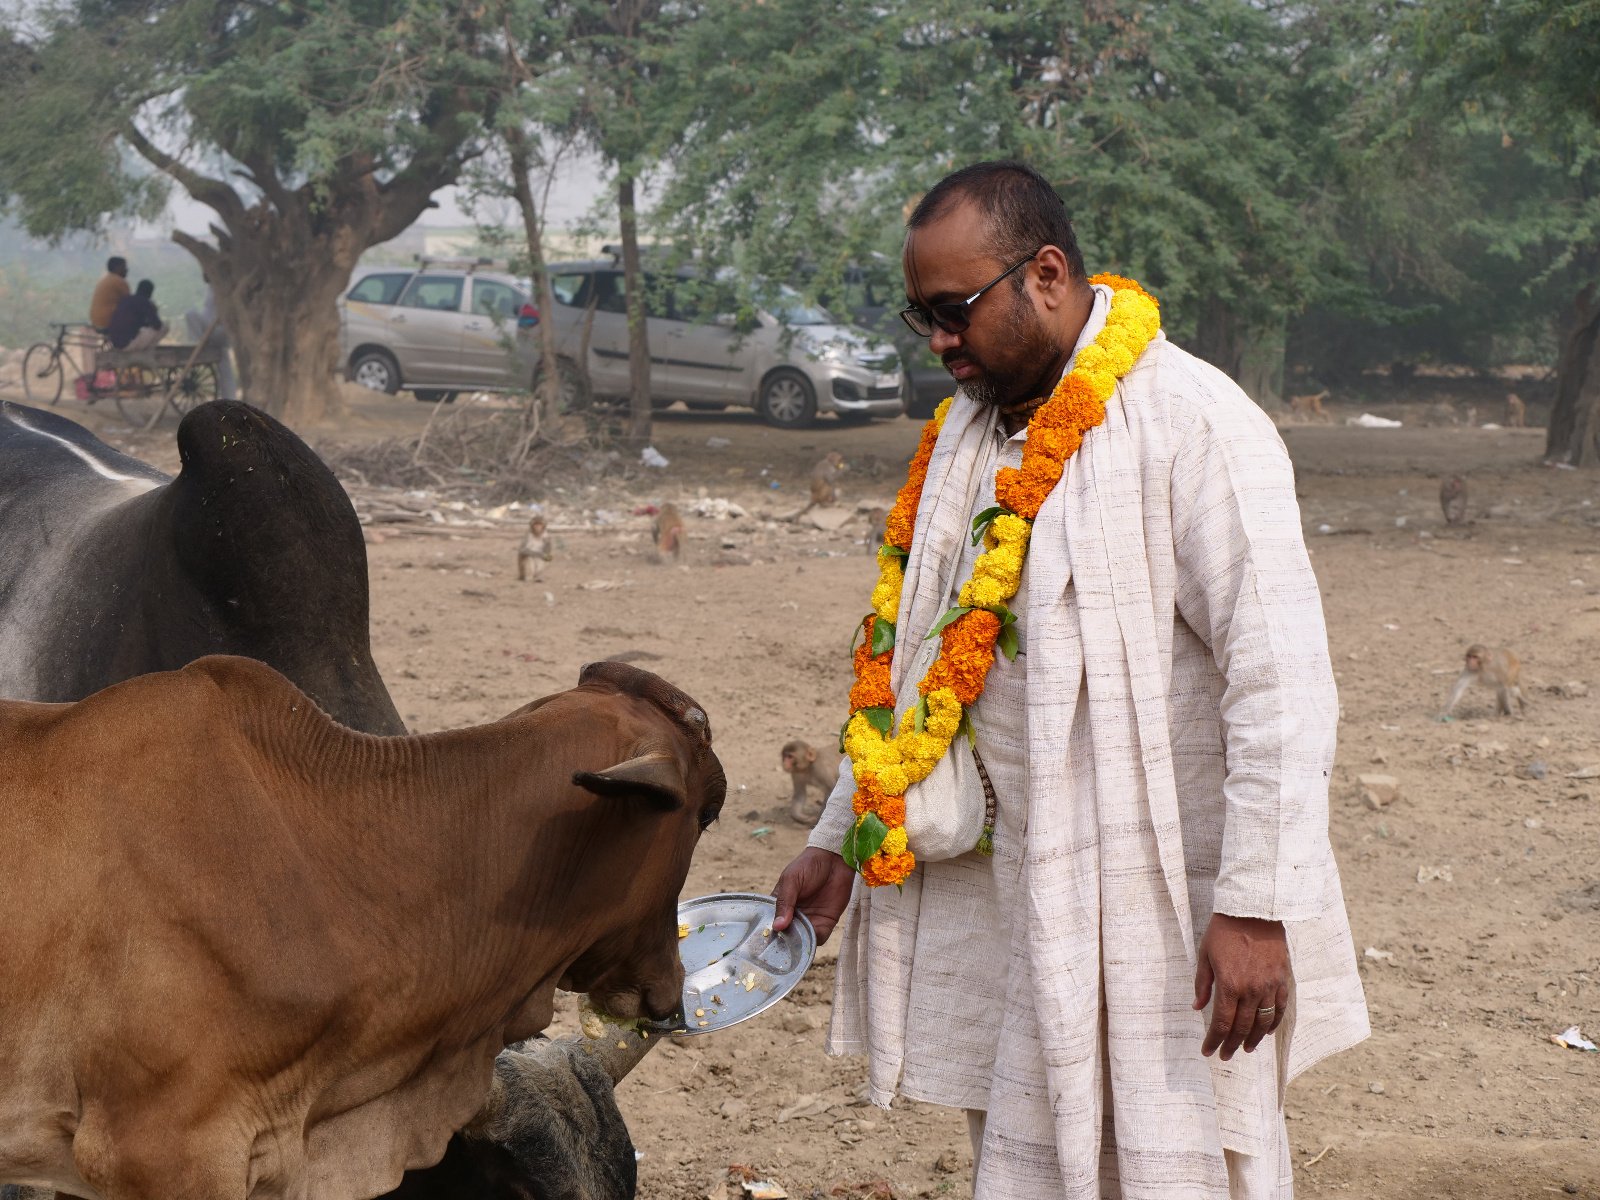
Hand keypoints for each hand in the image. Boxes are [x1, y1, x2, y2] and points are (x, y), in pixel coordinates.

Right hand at [772, 847, 855, 944]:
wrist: (835, 859)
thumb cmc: (808, 865)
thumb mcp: (791, 880)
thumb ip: (785, 902)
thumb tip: (777, 926)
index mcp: (781, 904)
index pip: (771, 923)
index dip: (769, 933)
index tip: (766, 941)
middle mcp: (794, 916)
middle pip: (786, 935)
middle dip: (784, 941)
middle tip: (783, 945)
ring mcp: (810, 920)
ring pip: (801, 940)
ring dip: (799, 942)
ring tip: (797, 940)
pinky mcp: (826, 922)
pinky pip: (818, 937)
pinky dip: (814, 940)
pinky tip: (811, 936)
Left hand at [1192, 913, 1288, 1060]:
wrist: (1253, 910)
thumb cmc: (1223, 931)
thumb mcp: (1204, 955)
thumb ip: (1202, 984)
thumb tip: (1196, 1008)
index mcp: (1228, 985)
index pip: (1221, 1023)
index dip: (1214, 1041)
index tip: (1208, 1051)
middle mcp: (1251, 990)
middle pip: (1242, 1028)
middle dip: (1232, 1045)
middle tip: (1225, 1056)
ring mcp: (1269, 986)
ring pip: (1263, 1022)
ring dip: (1254, 1039)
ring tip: (1246, 1049)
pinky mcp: (1282, 979)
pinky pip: (1281, 1008)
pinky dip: (1274, 1023)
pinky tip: (1267, 1031)